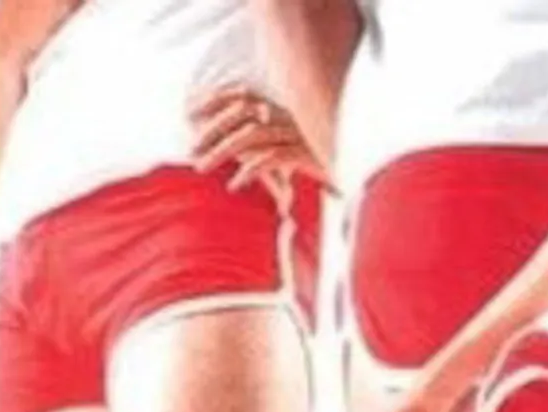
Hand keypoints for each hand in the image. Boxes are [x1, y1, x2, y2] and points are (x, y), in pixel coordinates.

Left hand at [189, 85, 332, 195]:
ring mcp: (300, 135)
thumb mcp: (289, 155)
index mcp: (286, 110)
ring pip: (251, 134)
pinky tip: (235, 184)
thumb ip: (264, 152)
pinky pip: (272, 158)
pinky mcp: (308, 156)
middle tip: (191, 149)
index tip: (189, 112)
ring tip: (202, 166)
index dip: (215, 98)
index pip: (244, 93)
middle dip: (211, 129)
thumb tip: (234, 156)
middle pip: (241, 112)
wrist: (358, 179)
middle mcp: (291, 117)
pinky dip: (250, 170)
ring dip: (221, 150)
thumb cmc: (323, 170)